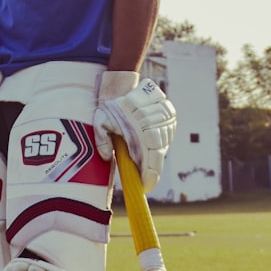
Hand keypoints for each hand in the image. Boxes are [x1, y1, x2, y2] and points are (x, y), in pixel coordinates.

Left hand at [93, 71, 175, 193]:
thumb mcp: (99, 121)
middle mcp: (157, 123)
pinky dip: (159, 144)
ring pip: (164, 146)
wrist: (124, 83)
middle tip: (143, 179)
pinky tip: (148, 143)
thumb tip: (106, 156)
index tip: (145, 187)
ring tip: (142, 156)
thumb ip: (102, 139)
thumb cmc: (110, 106)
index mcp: (140, 127)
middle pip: (159, 155)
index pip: (151, 158)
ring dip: (154, 155)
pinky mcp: (171, 115)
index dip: (150, 176)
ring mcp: (167, 118)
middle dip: (151, 168)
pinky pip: (167, 136)